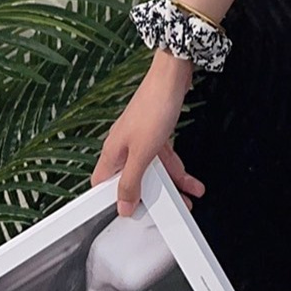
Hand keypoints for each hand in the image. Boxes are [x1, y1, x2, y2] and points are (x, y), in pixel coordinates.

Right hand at [90, 53, 206, 215]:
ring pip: (153, 169)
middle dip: (153, 195)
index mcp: (112, 152)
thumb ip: (132, 181)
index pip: (102, 184)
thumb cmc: (154, 106)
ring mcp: (140, 138)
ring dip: (171, 183)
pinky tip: (188, 178)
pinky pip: (164, 157)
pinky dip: (176, 169)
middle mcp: (123, 146)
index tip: (128, 213)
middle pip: (133, 179)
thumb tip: (123, 204)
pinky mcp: (155, 131)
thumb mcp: (143, 153)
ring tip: (188, 196)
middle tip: (168, 208)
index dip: (112, 201)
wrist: (172, 77)